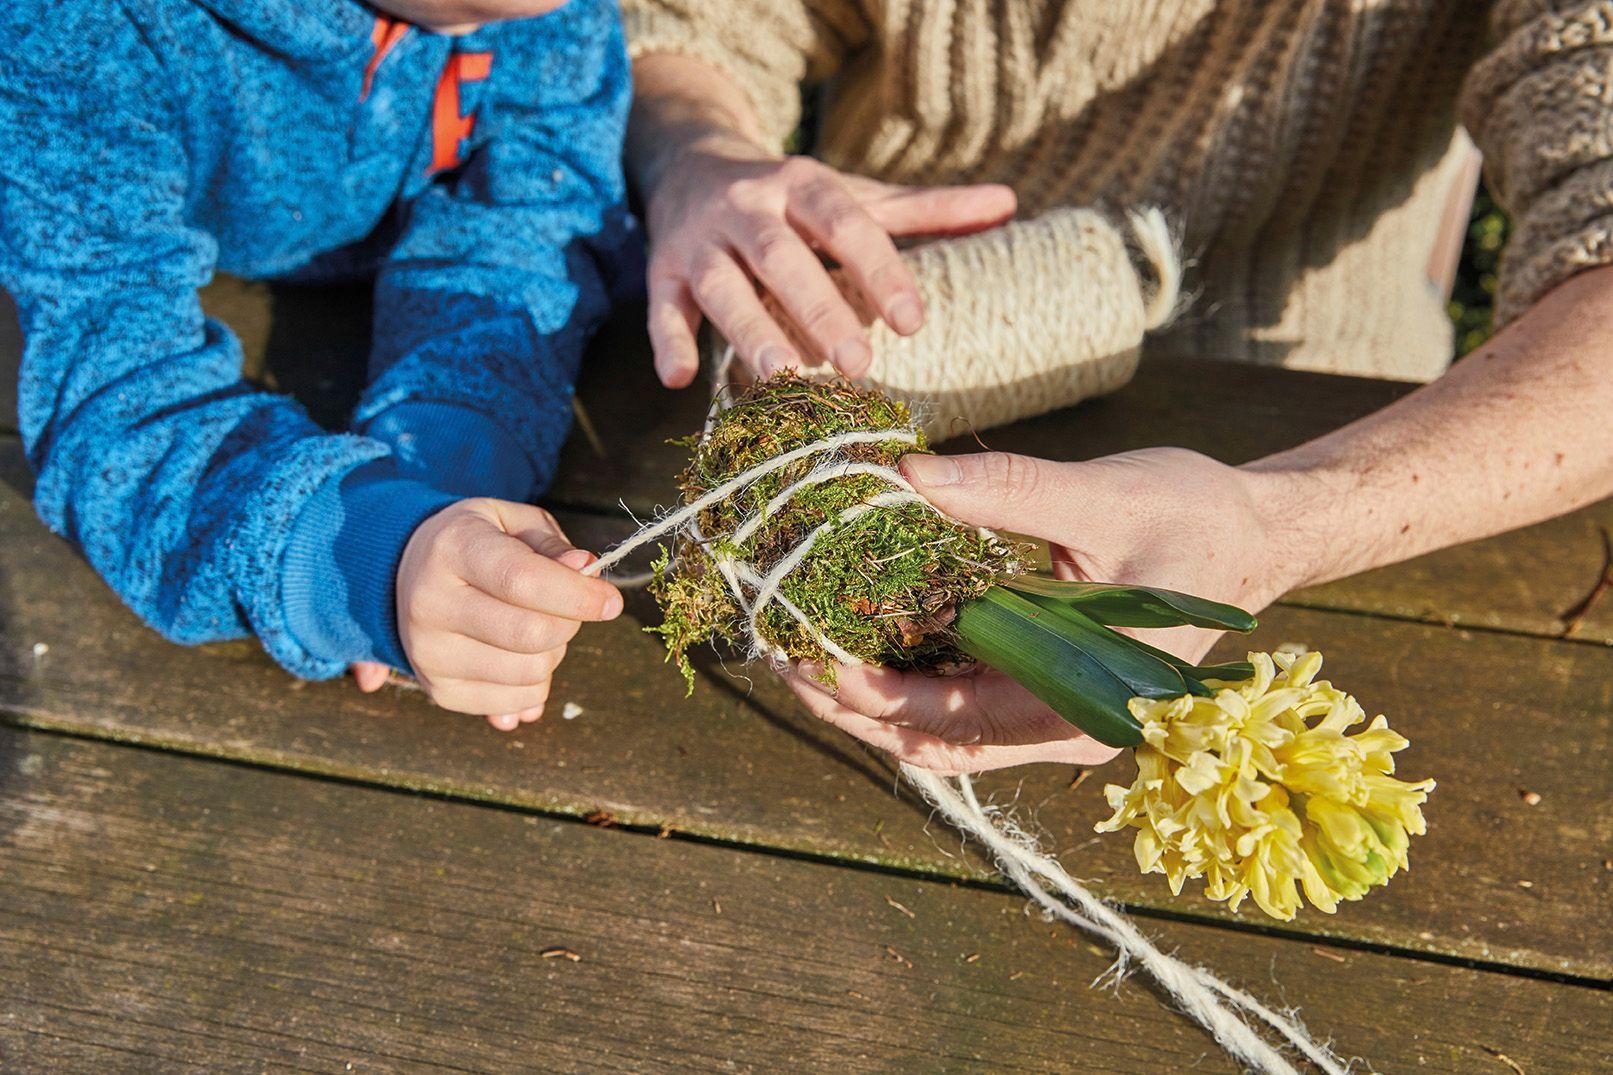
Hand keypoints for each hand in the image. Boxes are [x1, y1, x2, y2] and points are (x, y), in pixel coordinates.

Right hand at [362, 499, 621, 730]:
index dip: (578, 595)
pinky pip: (518, 701)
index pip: (523, 580)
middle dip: (570, 623)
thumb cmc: (478, 545)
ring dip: (554, 653)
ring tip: (537, 627)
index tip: (611, 601)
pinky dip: (538, 682)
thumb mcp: (514, 524)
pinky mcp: (440, 691)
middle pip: (531, 634)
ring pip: (530, 673)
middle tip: (569, 608)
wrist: (410, 577)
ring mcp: (430, 653)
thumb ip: (553, 545)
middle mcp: (431, 604)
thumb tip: (586, 568)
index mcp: (452, 550)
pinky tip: (521, 655)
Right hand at [644, 133, 1016, 387]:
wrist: (691, 162)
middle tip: (859, 365)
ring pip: (722, 286)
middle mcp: (748, 207)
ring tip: (784, 377)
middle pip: (782, 257)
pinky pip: (662, 307)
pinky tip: (681, 380)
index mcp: (803, 185)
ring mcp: (700, 240)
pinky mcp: (663, 271)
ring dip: (750, 331)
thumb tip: (1008, 203)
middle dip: (819, 309)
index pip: (846, 223)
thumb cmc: (793, 197)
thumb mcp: (856, 195)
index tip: (915, 321)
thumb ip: (927, 209)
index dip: (880, 269)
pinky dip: (668, 342)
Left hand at [786, 447, 1288, 772]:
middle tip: (776, 649)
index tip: (802, 649)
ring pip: (941, 729)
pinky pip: (964, 700)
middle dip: (848, 701)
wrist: (1260, 534)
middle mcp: (1065, 726)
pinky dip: (909, 674)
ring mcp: (1056, 714)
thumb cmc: (1197, 517)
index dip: (865, 691)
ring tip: (800, 646)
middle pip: (931, 738)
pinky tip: (862, 633)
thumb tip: (905, 478)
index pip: (949, 720)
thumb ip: (1005, 491)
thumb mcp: (1102, 497)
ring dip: (870, 694)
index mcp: (1083, 699)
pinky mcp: (1049, 686)